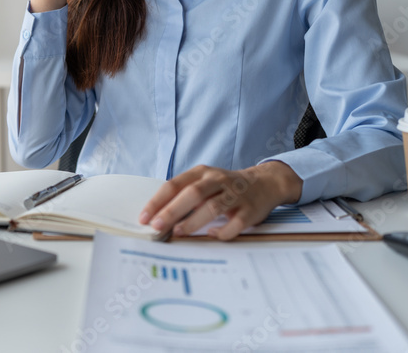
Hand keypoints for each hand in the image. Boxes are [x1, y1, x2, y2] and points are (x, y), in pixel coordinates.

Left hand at [138, 161, 302, 240]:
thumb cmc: (224, 187)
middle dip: (172, 211)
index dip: (157, 202)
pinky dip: (222, 231)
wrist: (264, 183)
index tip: (144, 218)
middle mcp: (217, 180)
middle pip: (192, 194)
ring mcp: (235, 195)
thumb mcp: (203, 182)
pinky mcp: (249, 210)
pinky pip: (235, 223)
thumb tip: (157, 216)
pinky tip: (211, 235)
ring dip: (193, 221)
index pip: (174, 185)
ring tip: (178, 232)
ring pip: (212, 207)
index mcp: (201, 173)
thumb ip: (183, 194)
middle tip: (157, 226)